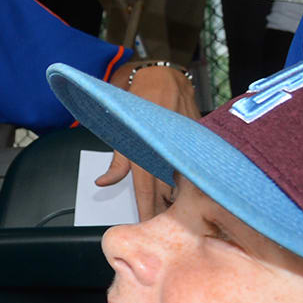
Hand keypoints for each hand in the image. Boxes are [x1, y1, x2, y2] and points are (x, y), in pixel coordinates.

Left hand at [97, 62, 198, 219]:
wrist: (160, 70)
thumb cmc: (134, 97)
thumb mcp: (118, 128)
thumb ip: (118, 161)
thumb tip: (103, 183)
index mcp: (144, 150)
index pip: (146, 191)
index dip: (146, 211)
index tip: (147, 228)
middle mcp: (166, 149)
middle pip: (168, 190)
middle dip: (168, 212)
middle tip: (169, 232)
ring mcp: (184, 144)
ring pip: (185, 178)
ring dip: (183, 198)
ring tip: (184, 218)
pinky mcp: (198, 137)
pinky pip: (196, 161)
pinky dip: (195, 176)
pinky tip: (200, 190)